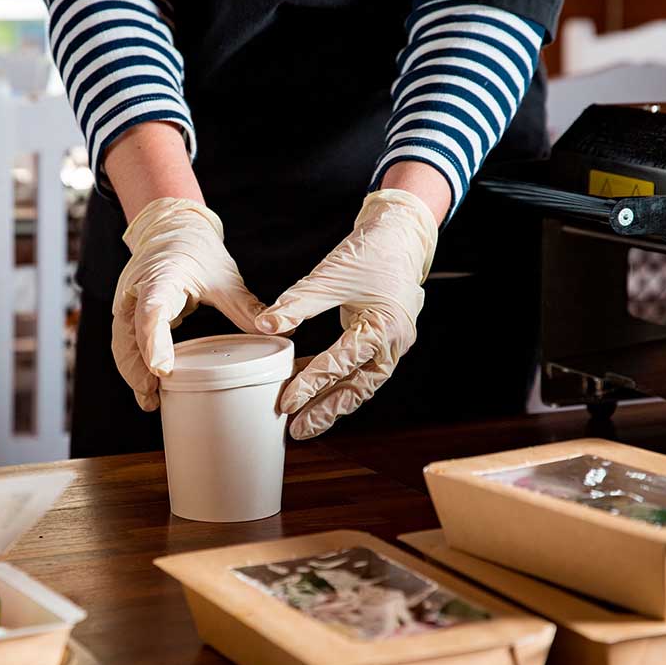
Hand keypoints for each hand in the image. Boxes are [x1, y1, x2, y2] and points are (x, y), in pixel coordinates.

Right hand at [112, 198, 265, 410]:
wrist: (171, 227)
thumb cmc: (196, 249)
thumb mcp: (224, 276)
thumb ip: (244, 306)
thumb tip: (273, 330)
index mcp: (161, 277)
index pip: (151, 312)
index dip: (154, 342)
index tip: (162, 368)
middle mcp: (137, 290)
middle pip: (129, 335)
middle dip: (137, 368)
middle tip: (152, 397)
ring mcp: (128, 301)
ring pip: (121, 342)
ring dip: (132, 371)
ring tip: (149, 400)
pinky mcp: (128, 312)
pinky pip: (125, 342)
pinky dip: (133, 364)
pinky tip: (147, 385)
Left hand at [255, 189, 438, 438]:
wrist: (399, 235)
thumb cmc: (370, 252)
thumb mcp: (330, 275)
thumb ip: (297, 303)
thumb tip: (266, 325)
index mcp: (384, 327)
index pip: (342, 363)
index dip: (312, 383)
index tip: (287, 401)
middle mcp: (394, 343)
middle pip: (358, 387)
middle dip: (327, 410)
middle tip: (297, 429)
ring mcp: (392, 344)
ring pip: (361, 383)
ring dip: (332, 402)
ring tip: (304, 421)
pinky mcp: (384, 340)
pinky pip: (360, 368)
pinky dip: (336, 379)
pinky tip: (310, 384)